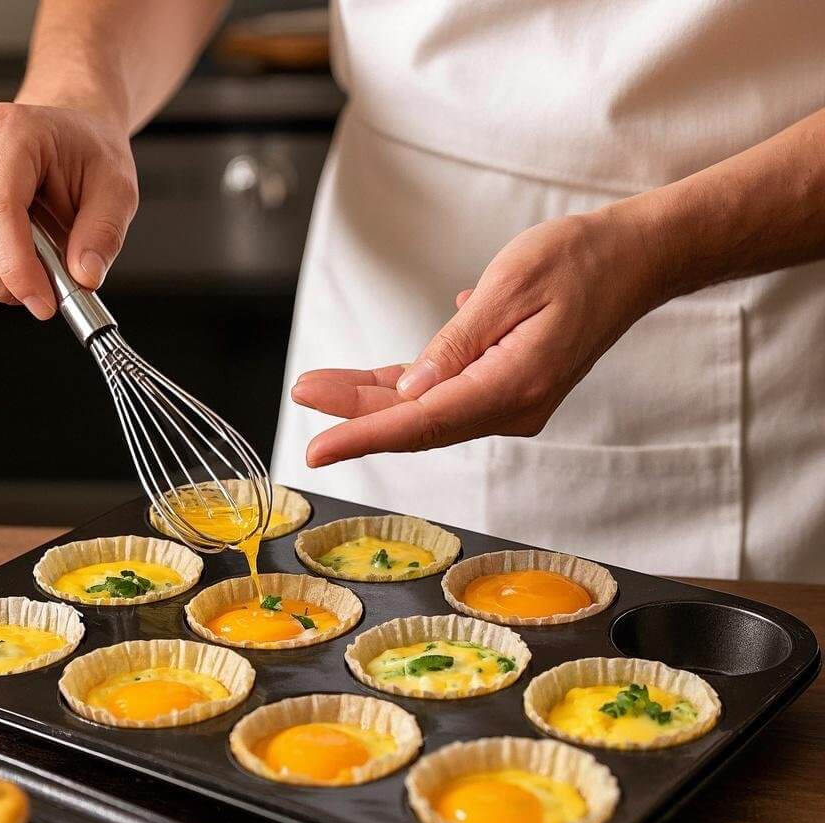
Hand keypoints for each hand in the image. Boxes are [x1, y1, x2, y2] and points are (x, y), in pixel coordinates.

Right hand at [0, 102, 137, 318]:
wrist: (64, 137)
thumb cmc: (87, 154)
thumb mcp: (117, 189)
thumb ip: (104, 234)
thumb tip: (84, 275)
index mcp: (7, 132)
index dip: (16, 267)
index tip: (43, 302)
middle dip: (1, 282)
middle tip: (40, 296)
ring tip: (27, 275)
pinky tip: (4, 266)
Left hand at [291, 209, 662, 466]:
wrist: (635, 260)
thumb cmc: (580, 260)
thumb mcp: (510, 284)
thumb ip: (457, 343)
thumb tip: (411, 391)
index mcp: (513, 385)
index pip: (421, 422)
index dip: (363, 435)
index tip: (318, 448)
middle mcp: (512, 407)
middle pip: (417, 421)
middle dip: (355, 412)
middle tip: (303, 394)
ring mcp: (510, 403)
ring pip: (426, 411)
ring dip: (373, 401)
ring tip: (320, 385)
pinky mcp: (506, 389)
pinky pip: (445, 397)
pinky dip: (407, 389)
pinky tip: (372, 379)